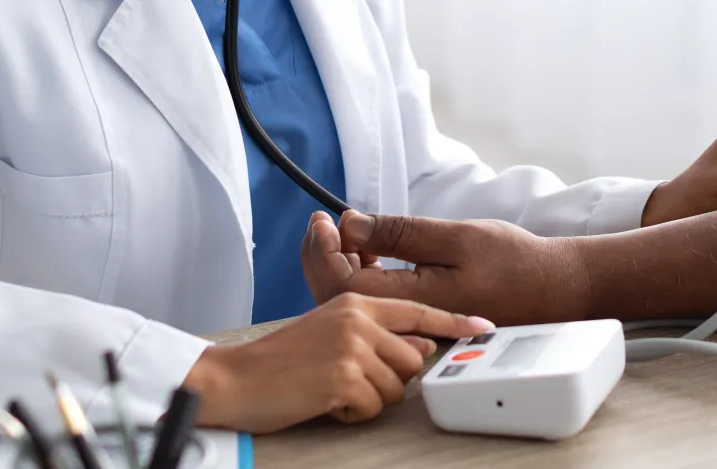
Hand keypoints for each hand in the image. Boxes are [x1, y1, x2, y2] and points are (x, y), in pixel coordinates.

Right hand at [185, 292, 493, 431]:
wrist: (234, 378)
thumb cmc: (279, 361)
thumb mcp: (331, 332)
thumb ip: (377, 334)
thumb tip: (421, 345)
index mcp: (356, 303)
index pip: (418, 311)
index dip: (454, 322)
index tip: (482, 327)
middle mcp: (358, 320)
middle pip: (412, 359)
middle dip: (390, 380)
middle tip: (351, 382)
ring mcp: (352, 348)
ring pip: (396, 387)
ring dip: (369, 399)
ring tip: (334, 390)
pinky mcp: (343, 378)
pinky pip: (373, 406)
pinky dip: (352, 413)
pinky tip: (326, 402)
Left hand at [303, 209, 592, 327]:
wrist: (553, 289)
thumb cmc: (513, 261)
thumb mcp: (456, 236)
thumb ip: (401, 233)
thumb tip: (351, 226)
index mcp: (414, 302)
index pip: (343, 285)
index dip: (323, 252)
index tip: (325, 219)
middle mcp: (408, 321)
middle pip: (340, 298)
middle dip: (321, 257)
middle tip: (322, 222)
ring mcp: (414, 323)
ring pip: (355, 303)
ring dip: (339, 266)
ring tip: (344, 232)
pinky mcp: (422, 319)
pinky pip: (376, 304)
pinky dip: (361, 275)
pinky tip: (369, 252)